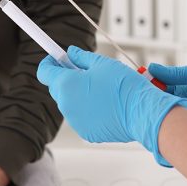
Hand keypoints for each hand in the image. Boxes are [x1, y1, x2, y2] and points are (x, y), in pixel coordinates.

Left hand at [36, 46, 186, 165]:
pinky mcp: (86, 132)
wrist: (141, 112)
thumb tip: (71, 53)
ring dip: (78, 95)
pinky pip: (81, 117)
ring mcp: (75, 121)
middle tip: (85, 71)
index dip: (50, 62)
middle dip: (67, 78)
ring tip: (101, 90)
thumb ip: (82, 57)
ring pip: (70, 103)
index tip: (58, 58)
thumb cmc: (124, 86)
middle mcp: (66, 104)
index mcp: (66, 84)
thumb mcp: (103, 63)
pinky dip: (88, 110)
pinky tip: (106, 105)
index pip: (44, 71)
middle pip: (57, 88)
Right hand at [146, 62, 186, 133]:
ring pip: (171, 118)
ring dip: (161, 116)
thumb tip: (153, 68)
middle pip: (162, 104)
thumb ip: (178, 74)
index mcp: (185, 86)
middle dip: (151, 103)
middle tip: (140, 102)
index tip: (138, 85)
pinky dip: (176, 129)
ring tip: (150, 112)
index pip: (161, 87)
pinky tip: (167, 125)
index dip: (150, 87)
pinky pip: (185, 131)